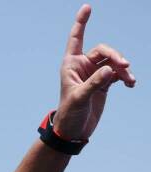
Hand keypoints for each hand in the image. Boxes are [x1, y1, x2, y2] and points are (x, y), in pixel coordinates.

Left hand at [54, 4, 135, 140]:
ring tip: (130, 80)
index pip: (76, 38)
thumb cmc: (69, 114)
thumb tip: (110, 70)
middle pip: (104, 51)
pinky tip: (130, 84)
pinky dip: (125, 76)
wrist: (73, 130)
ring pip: (113, 62)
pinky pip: (118, 73)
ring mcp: (94, 74)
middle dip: (115, 56)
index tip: (87, 7)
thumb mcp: (79, 98)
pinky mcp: (103, 83)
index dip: (82, 22)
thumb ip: (94, 84)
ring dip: (123, 69)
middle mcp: (82, 66)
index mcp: (71, 64)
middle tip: (124, 66)